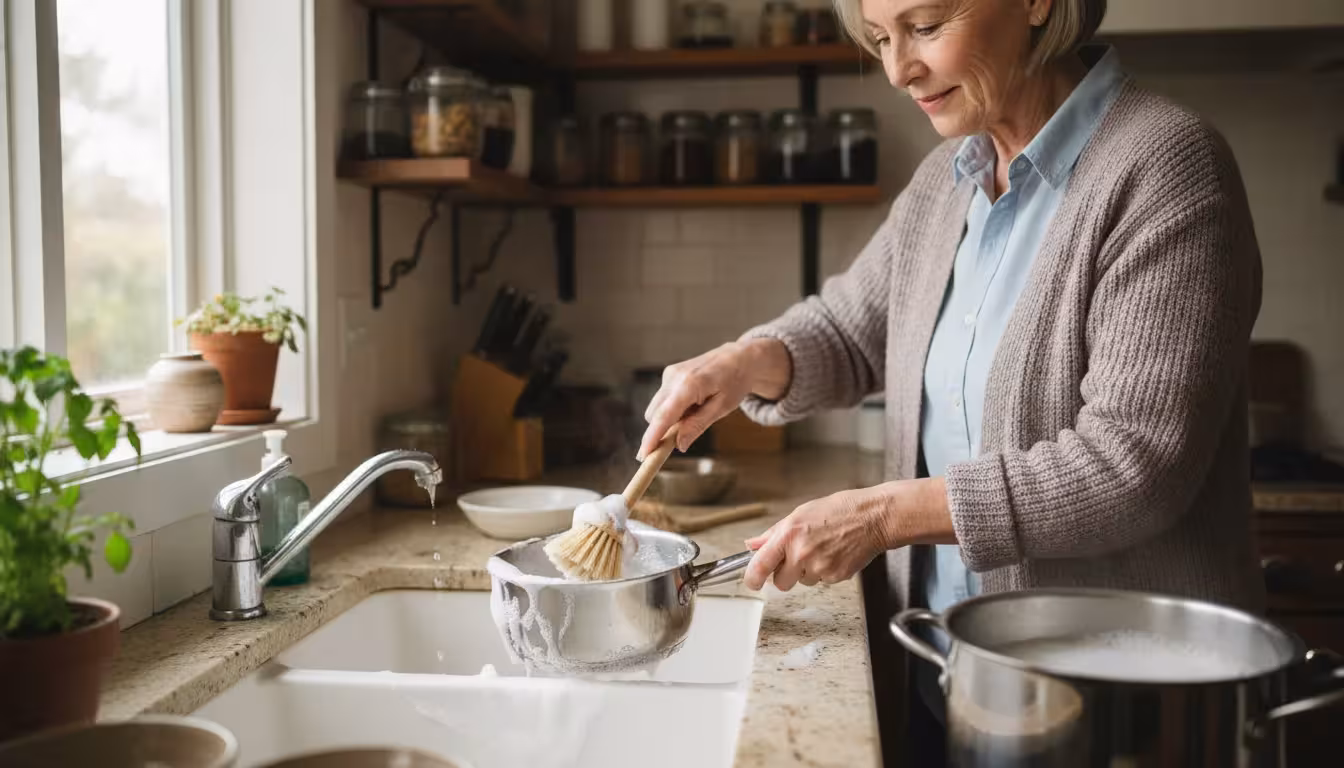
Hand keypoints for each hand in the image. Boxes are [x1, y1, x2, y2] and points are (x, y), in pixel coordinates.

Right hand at [637, 339, 791, 459]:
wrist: (738, 357)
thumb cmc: (734, 382)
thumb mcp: (722, 407)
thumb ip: (698, 425)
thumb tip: (679, 445)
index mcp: (689, 385)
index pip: (664, 415)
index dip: (652, 437)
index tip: (644, 455)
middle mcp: (674, 377)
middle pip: (654, 415)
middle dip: (663, 430)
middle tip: (684, 436)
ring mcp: (669, 374)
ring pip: (656, 408)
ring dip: (669, 418)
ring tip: (696, 411)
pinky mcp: (668, 373)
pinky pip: (663, 400)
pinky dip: (672, 408)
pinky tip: (692, 402)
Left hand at [742, 478, 953, 590]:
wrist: (873, 517)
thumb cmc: (839, 510)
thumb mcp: (800, 513)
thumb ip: (774, 533)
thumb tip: (752, 545)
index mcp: (788, 534)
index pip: (761, 565)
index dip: (752, 578)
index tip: (751, 582)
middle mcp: (801, 553)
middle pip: (780, 583)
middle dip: (786, 575)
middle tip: (798, 557)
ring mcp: (819, 567)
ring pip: (803, 582)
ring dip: (808, 571)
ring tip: (822, 549)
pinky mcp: (835, 577)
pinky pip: (822, 581)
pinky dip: (826, 571)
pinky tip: (834, 554)